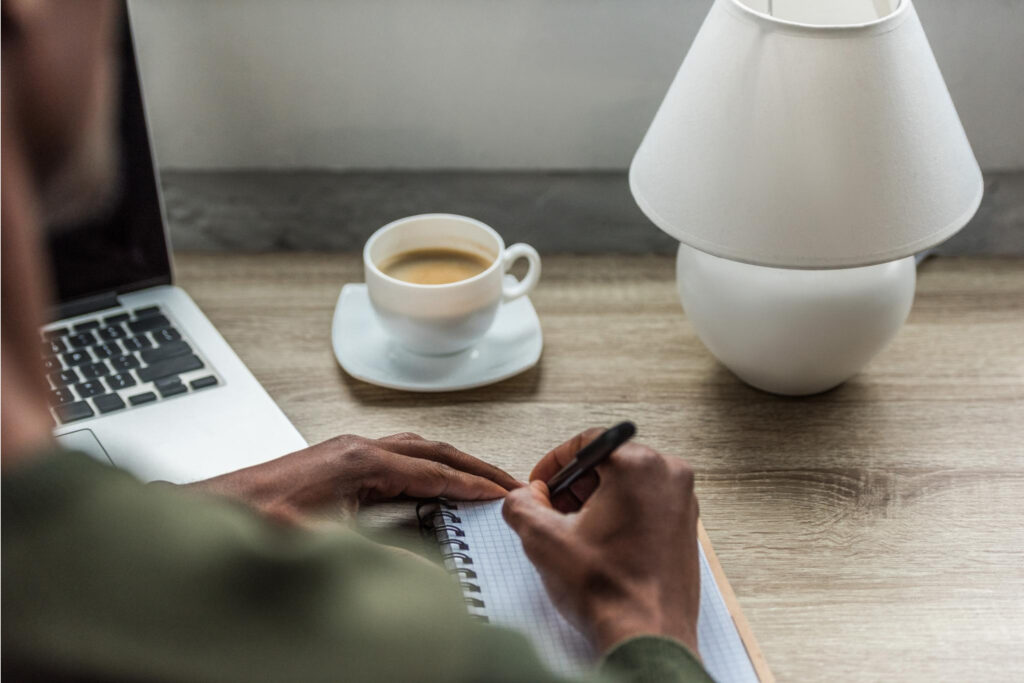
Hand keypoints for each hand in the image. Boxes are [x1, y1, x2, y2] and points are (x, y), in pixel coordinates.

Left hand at [185, 433, 521, 525]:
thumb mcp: (327, 545)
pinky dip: (424, 466)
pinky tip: (429, 482)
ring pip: (415, 448)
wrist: (216, 511)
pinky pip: (396, 455)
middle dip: (472, 466)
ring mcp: (346, 451)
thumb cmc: (257, 521)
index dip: (470, 485)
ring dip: (449, 462)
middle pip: (432, 450)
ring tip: (477, 480)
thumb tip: (426, 573)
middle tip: (504, 482)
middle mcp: (357, 448)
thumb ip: (383, 557)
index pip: (433, 471)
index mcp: (360, 462)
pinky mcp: (337, 460)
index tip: (500, 494)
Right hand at [502, 428, 700, 654]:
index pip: (587, 441)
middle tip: (552, 509)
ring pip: (628, 485)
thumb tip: (522, 497)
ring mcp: (683, 504)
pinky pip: (646, 506)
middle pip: (609, 462)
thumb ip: (521, 505)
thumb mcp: (543, 539)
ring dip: (596, 502)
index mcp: (639, 466)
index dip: (554, 462)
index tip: (541, 484)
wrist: (647, 637)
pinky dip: (619, 517)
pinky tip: (599, 546)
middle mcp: (669, 477)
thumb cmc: (610, 592)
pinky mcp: (686, 529)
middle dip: (574, 485)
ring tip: (574, 533)